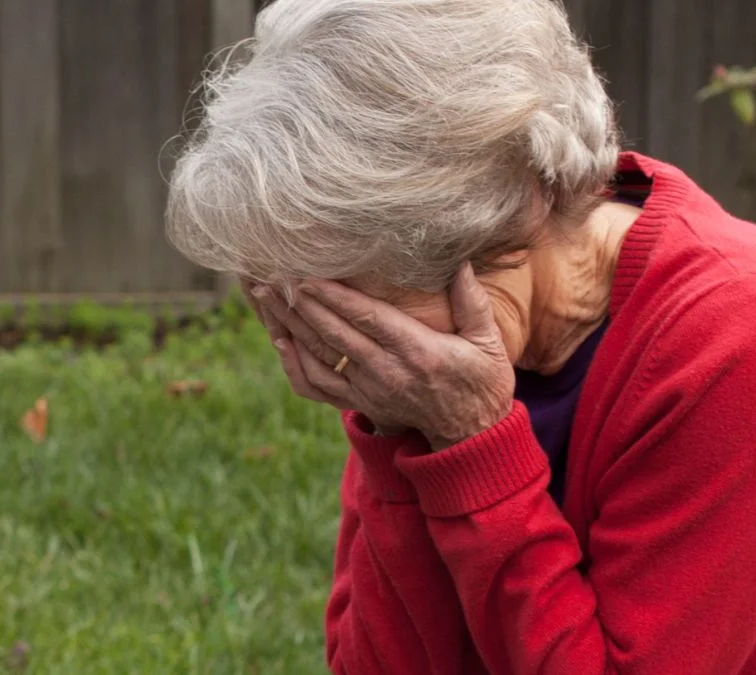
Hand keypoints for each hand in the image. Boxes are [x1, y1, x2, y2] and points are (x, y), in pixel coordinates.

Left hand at [252, 264, 514, 449]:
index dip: (334, 297)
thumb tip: (460, 262)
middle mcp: (388, 372)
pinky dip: (296, 365)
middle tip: (273, 276)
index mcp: (418, 351)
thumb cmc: (482, 382)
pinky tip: (281, 342)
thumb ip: (472, 301)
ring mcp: (371, 390)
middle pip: (336, 333)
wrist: (471, 437)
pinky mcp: (362, 403)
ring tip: (267, 299)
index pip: (367, 318)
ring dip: (291, 327)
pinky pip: (320, 386)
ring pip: (321, 356)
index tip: (308, 275)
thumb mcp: (488, 342)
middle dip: (302, 303)